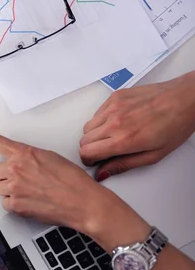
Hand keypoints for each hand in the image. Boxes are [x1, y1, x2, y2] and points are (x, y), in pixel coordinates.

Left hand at [0, 126, 151, 251]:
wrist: (83, 202)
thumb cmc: (72, 181)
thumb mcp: (49, 158)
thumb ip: (27, 157)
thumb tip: (18, 162)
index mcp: (24, 153)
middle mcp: (16, 168)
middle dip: (6, 176)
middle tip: (25, 180)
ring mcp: (14, 187)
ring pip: (0, 188)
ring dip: (12, 190)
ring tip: (33, 192)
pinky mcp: (14, 205)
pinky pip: (5, 203)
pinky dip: (15, 204)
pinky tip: (32, 202)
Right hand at [80, 71, 194, 180]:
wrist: (185, 99)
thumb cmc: (175, 125)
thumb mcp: (153, 155)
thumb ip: (124, 165)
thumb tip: (103, 172)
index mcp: (124, 140)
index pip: (87, 152)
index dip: (88, 160)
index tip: (94, 161)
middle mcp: (115, 122)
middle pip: (84, 140)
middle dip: (91, 148)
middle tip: (104, 150)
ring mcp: (113, 107)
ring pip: (87, 126)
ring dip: (95, 134)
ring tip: (113, 135)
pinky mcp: (115, 96)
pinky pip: (97, 113)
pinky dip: (102, 120)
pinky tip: (118, 122)